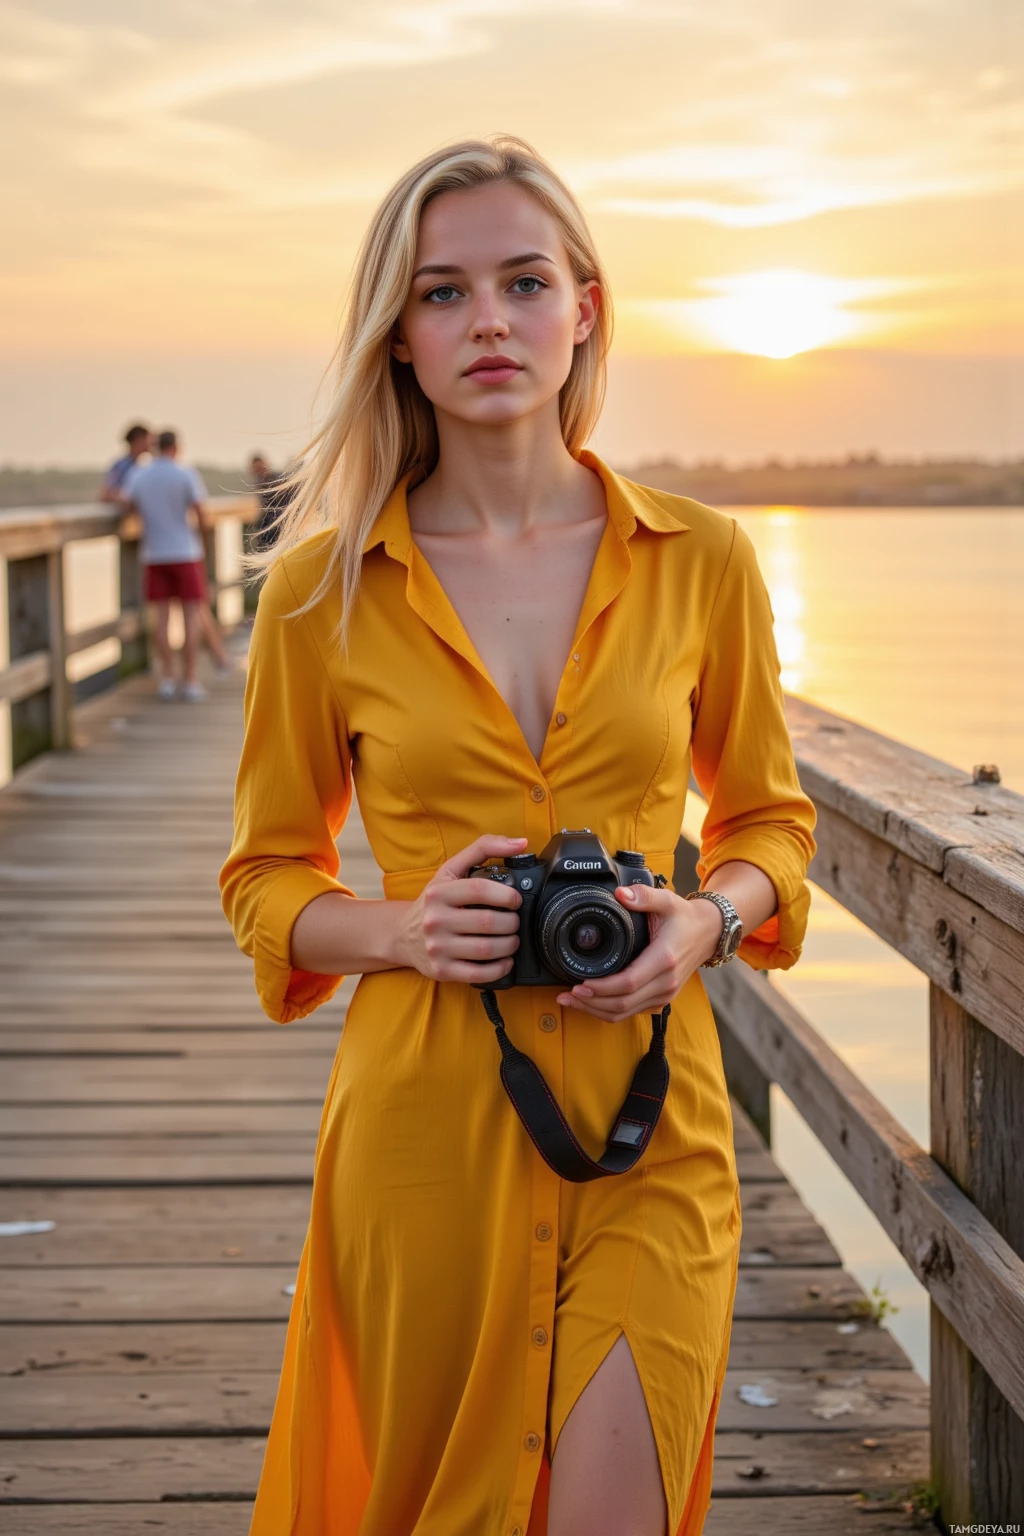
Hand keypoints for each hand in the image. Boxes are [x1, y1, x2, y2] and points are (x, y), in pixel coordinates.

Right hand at [398, 834, 525, 984]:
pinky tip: (505, 960)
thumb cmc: (434, 901)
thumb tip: (521, 842)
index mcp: (439, 893)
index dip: (506, 895)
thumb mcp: (451, 870)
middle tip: (515, 922)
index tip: (515, 900)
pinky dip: (500, 968)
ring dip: (510, 945)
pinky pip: (479, 974)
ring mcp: (437, 948)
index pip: (480, 890)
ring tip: (512, 939)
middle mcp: (435, 920)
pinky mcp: (442, 971)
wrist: (402, 935)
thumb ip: (483, 848)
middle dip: (512, 923)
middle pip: (488, 922)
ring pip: (487, 949)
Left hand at [555, 884, 723, 1021]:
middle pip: (623, 1003)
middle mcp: (665, 982)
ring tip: (571, 1001)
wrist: (708, 933)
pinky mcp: (661, 999)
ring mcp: (664, 994)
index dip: (601, 988)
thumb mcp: (667, 900)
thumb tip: (620, 893)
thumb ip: (643, 895)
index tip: (579, 983)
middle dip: (591, 1002)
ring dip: (596, 1010)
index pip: (628, 983)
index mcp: (663, 959)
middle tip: (566, 995)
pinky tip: (592, 1004)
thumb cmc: (685, 918)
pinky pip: (632, 1012)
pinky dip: (609, 1011)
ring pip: (626, 1013)